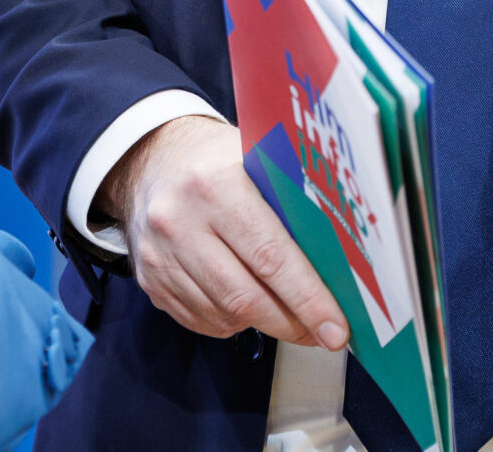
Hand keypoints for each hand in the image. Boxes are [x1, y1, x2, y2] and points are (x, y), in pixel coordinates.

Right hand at [92, 115, 348, 350]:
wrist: (151, 160)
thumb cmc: (217, 161)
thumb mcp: (254, 160)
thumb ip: (290, 201)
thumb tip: (344, 259)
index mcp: (215, 183)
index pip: (270, 255)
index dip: (308, 298)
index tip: (336, 328)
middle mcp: (179, 220)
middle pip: (245, 296)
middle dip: (292, 323)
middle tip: (323, 334)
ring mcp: (159, 254)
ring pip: (224, 314)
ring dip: (264, 324)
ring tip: (289, 316)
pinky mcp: (148, 279)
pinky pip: (200, 320)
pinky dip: (232, 322)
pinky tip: (248, 307)